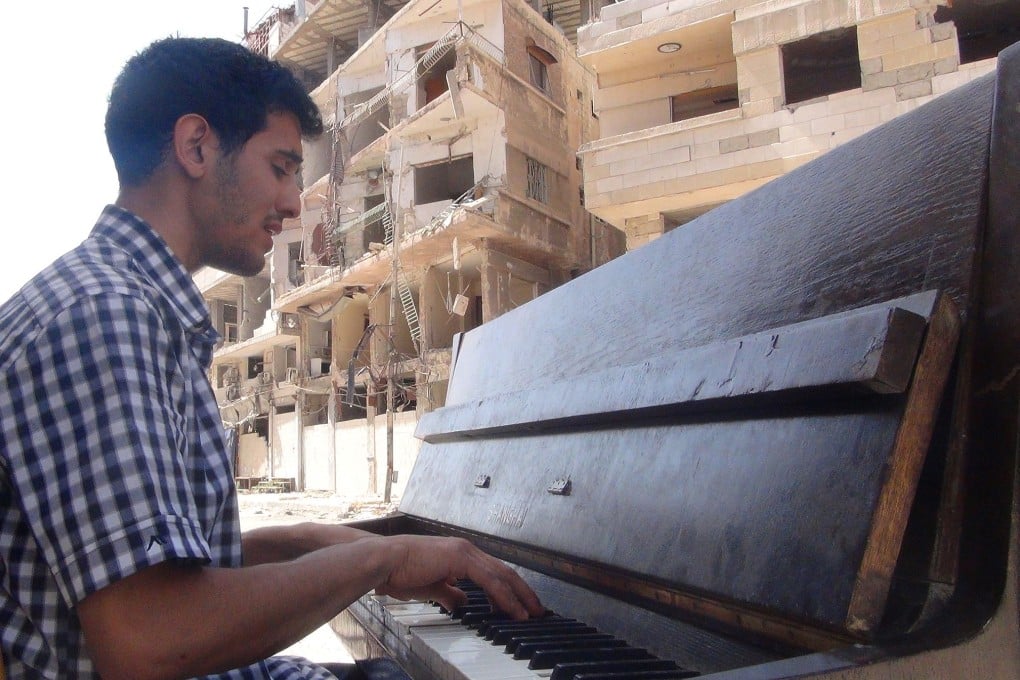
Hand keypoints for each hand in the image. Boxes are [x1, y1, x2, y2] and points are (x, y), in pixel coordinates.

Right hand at [373, 535, 543, 619]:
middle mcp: (467, 550)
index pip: (494, 572)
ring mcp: (465, 552)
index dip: (510, 589)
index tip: (521, 606)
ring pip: (502, 575)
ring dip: (519, 596)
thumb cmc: (401, 572)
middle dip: (523, 592)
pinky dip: (505, 597)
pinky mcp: (461, 558)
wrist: (385, 561)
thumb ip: (450, 594)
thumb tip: (462, 603)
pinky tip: (513, 611)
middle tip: (537, 610)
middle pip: (505, 571)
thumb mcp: (432, 587)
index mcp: (461, 555)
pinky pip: (490, 581)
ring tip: (531, 614)